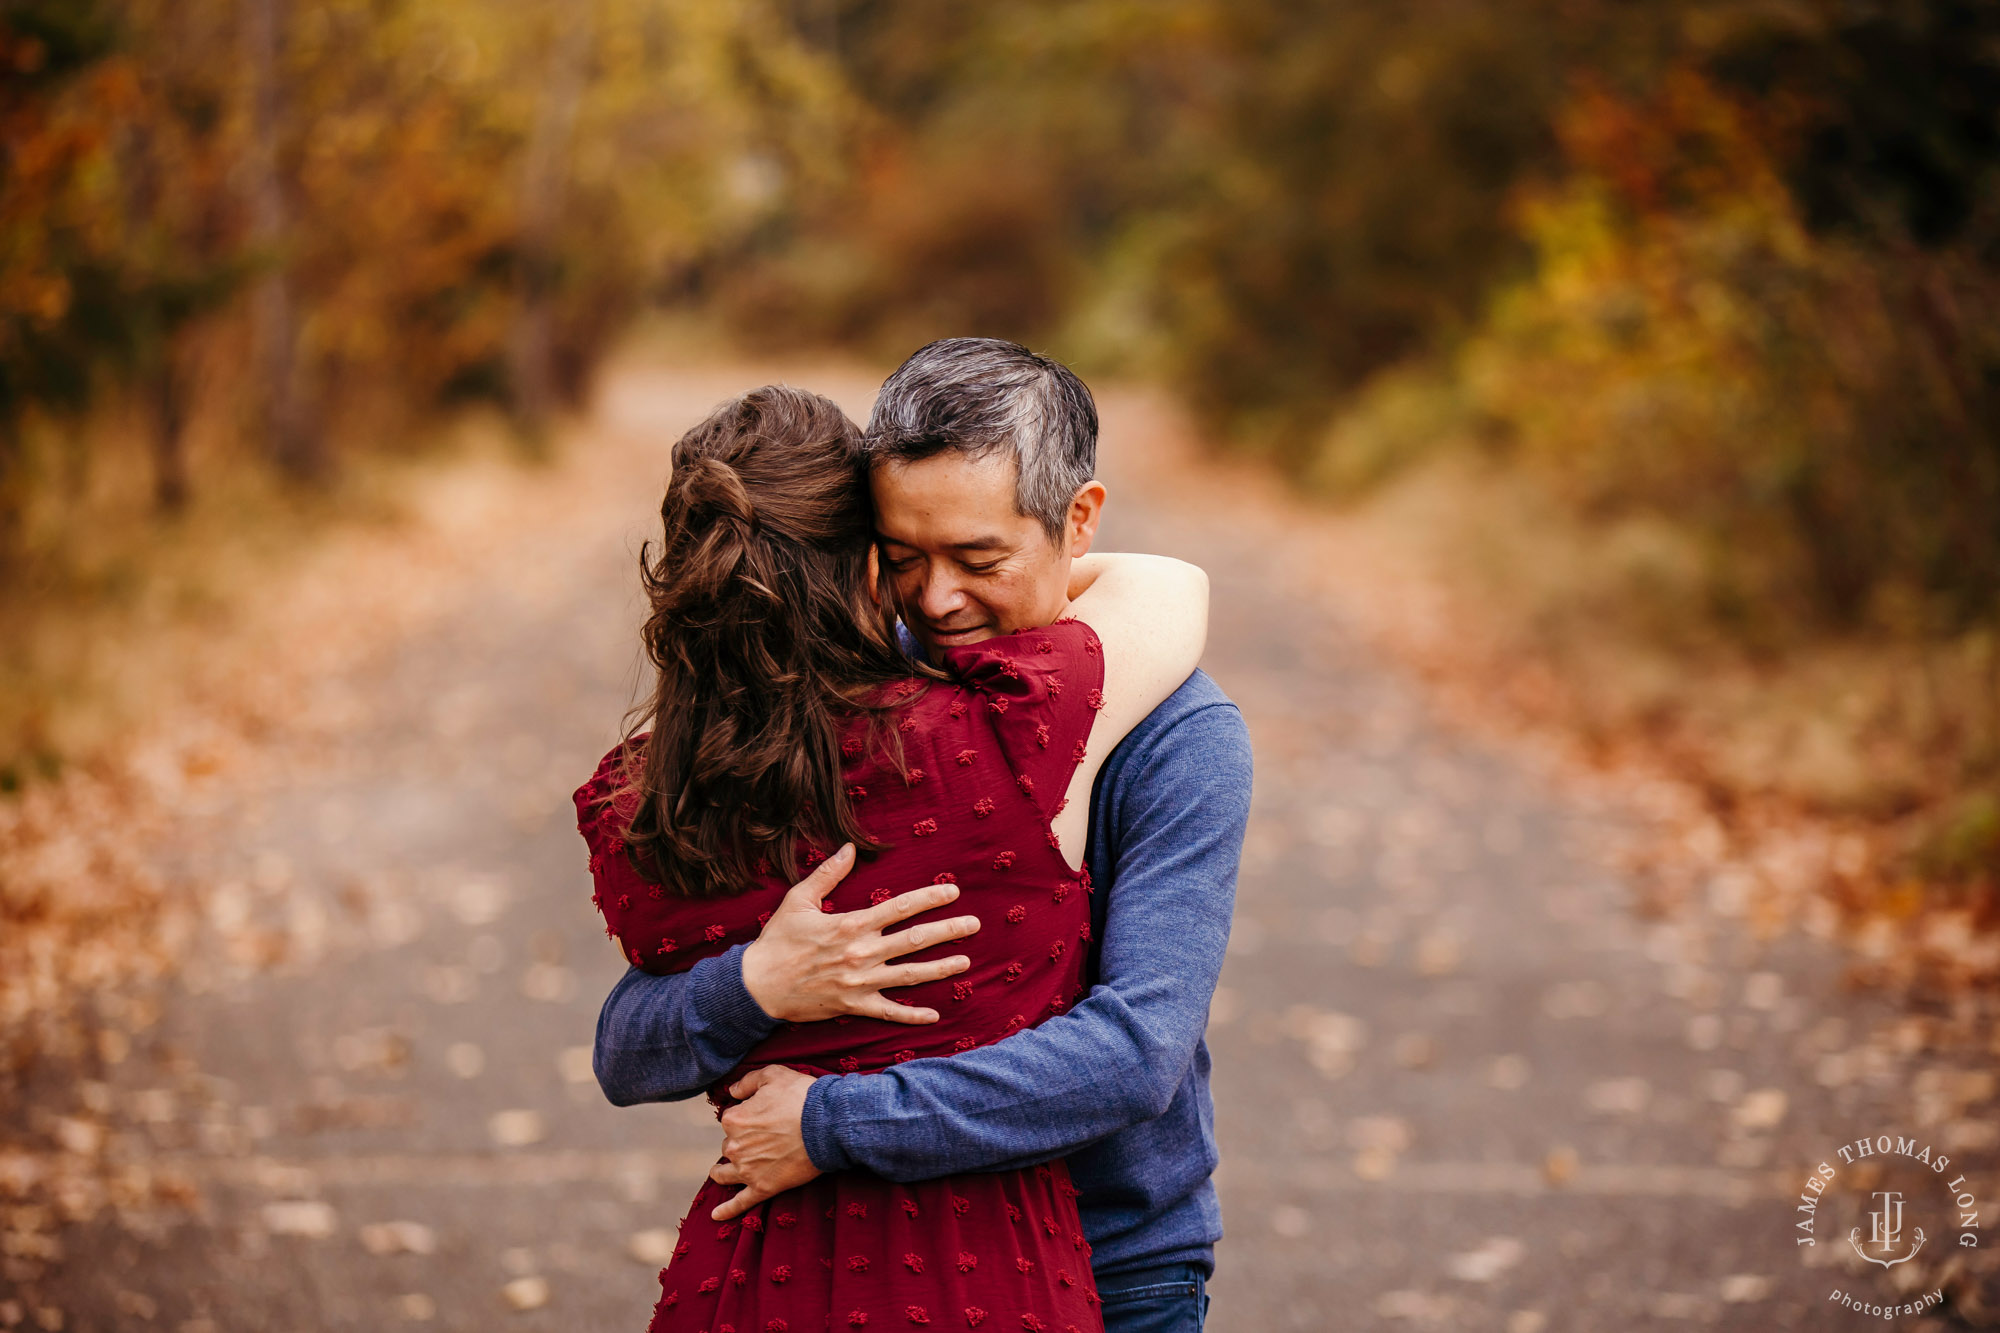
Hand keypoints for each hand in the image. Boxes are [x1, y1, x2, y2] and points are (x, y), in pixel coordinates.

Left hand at [709, 1066, 818, 1219]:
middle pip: (730, 1145)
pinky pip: (740, 1202)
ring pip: (726, 1173)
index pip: (731, 1119)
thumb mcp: (774, 1074)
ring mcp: (748, 1170)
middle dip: (741, 1141)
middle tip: (763, 1137)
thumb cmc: (802, 1096)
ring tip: (720, 1172)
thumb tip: (732, 1091)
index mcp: (734, 1119)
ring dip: (722, 1171)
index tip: (763, 1114)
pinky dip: (727, 1210)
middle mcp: (734, 1146)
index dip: (747, 1115)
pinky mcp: (763, 1187)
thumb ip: (747, 1081)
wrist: (828, 1125)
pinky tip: (716, 1216)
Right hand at [739, 844, 979, 1023]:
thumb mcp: (798, 900)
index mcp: (851, 925)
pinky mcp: (854, 1006)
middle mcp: (862, 953)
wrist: (757, 987)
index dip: (929, 899)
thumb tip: (848, 848)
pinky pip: (890, 1012)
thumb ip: (827, 874)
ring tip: (966, 962)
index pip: (899, 908)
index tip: (952, 892)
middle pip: (915, 940)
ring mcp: (861, 982)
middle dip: (948, 931)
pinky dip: (913, 1015)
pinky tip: (935, 1015)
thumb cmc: (777, 941)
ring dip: (941, 968)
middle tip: (974, 925)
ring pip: (911, 975)